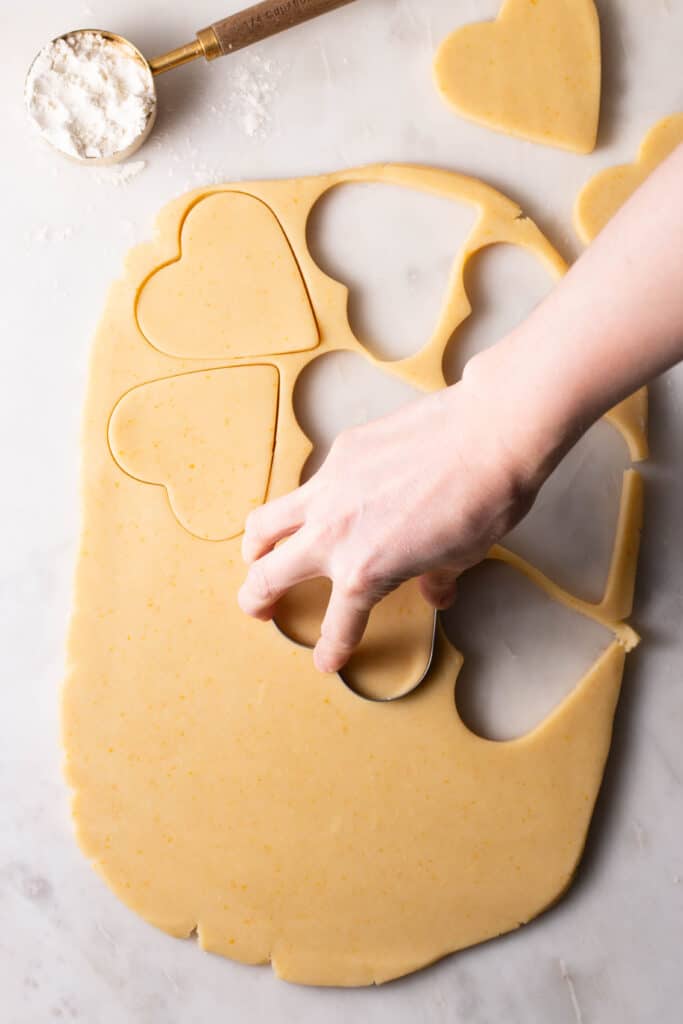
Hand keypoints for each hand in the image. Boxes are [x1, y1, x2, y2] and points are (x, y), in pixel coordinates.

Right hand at [239, 361, 553, 674]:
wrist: (487, 435)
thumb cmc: (483, 501)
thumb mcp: (462, 556)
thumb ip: (435, 577)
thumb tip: (436, 590)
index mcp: (364, 573)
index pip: (338, 624)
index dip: (331, 649)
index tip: (326, 660)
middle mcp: (333, 535)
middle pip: (267, 576)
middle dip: (256, 599)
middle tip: (257, 606)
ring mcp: (328, 489)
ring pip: (266, 523)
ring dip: (256, 546)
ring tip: (257, 552)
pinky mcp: (339, 453)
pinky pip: (309, 483)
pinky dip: (306, 501)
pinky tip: (326, 498)